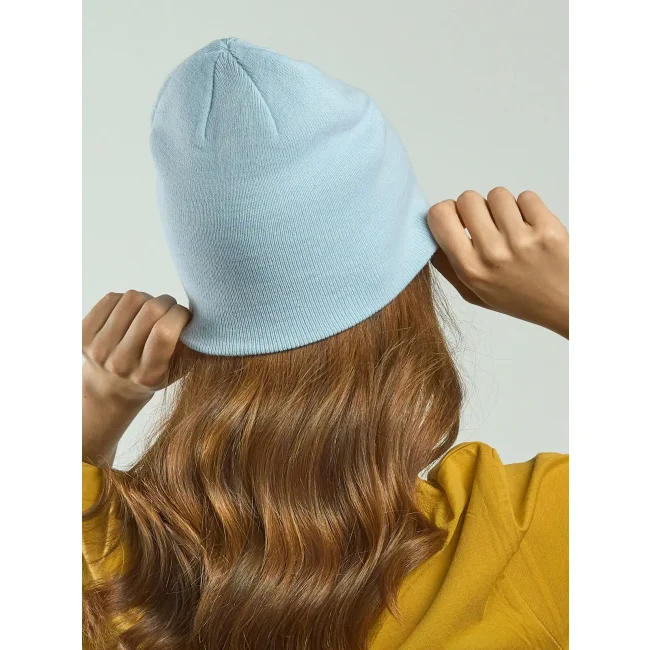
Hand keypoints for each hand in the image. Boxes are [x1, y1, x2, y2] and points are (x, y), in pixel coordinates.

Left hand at [82, 291, 190, 464]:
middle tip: (170, 309)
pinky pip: (112, 298)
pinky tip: (131, 313)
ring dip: (148, 299)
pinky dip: (126, 299)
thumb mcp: (178, 369)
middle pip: (150, 310)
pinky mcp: (83, 334)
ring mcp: (98, 348)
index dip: (180, 314)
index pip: (165, 332)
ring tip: (150, 312)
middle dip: (167, 302)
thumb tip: (207, 316)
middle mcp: (120, 364)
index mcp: (148, 375)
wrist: (111, 388)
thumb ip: (193, 346)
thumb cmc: (153, 374)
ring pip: (132, 298)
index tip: (184, 315)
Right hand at [427, 188, 568, 337]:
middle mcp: (492, 254)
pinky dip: (528, 207)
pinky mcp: (548, 229)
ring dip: (503, 206)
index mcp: (469, 269)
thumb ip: (448, 265)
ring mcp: (521, 240)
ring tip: (513, 228)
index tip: (458, 220)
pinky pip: (526, 196)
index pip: (440, 215)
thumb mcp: (474, 293)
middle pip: (468, 198)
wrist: (567, 306)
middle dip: (476, 207)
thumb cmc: (520, 298)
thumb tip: (429, 232)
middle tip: (488, 224)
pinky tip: (532, 228)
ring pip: (497, 194)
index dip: (447, 212)